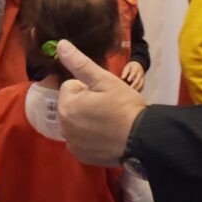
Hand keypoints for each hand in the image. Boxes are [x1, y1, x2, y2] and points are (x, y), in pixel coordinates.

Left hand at [57, 40, 145, 166]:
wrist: (141, 139)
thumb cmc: (124, 106)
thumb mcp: (104, 80)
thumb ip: (79, 63)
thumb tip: (60, 45)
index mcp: (66, 106)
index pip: (71, 87)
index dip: (89, 88)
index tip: (105, 95)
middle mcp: (63, 127)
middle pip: (72, 105)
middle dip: (86, 103)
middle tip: (108, 107)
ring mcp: (72, 144)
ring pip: (76, 122)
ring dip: (87, 120)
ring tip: (109, 121)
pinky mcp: (81, 156)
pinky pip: (81, 139)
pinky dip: (90, 137)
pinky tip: (106, 136)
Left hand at [120, 61, 145, 90]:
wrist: (139, 65)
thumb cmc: (131, 67)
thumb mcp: (127, 67)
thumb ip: (125, 72)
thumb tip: (122, 78)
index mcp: (136, 69)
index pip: (134, 73)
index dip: (131, 76)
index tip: (128, 80)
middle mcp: (140, 74)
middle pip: (138, 79)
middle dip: (134, 84)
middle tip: (129, 89)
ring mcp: (142, 78)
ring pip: (141, 84)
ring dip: (137, 88)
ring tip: (132, 93)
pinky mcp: (143, 82)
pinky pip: (142, 86)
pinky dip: (139, 90)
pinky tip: (135, 94)